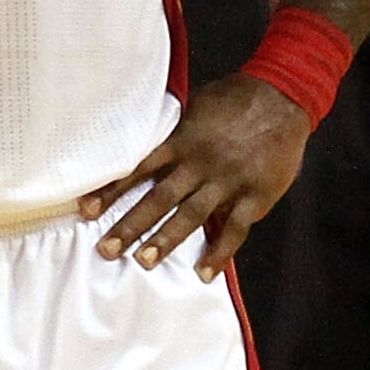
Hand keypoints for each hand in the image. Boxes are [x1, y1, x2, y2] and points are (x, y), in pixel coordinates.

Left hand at [82, 74, 309, 275]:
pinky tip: (204, 273)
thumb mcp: (197, 105)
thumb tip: (147, 141)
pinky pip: (235, 229)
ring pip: (191, 216)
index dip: (112, 191)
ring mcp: (228, 182)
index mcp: (183, 141)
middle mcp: (200, 164)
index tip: (86, 211)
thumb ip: (174, 129)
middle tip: (106, 249)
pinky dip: (220, 252)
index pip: (139, 169)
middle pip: (159, 198)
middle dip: (131, 225)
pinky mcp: (255, 195)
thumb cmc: (237, 97)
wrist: (284, 96)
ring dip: (166, 240)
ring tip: (143, 262)